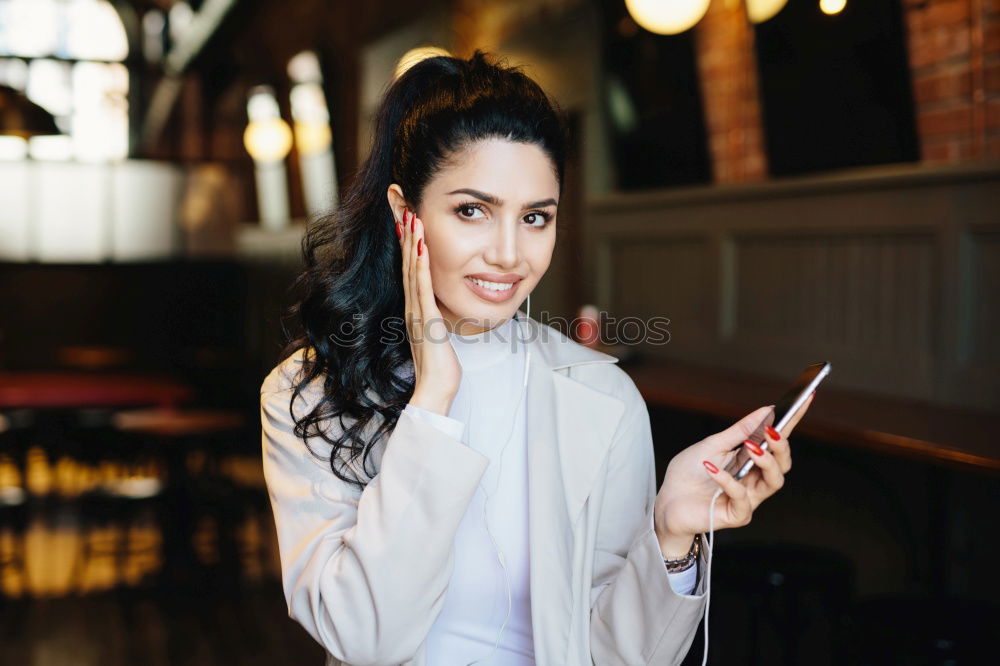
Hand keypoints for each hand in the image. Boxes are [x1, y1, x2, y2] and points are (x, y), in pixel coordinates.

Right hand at [398, 207, 460, 414]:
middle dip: (403, 233)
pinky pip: (422, 286)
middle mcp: (412, 306)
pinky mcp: (425, 318)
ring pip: (412, 269)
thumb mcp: (437, 336)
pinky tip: (421, 246)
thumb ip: (436, 320)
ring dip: (411, 241)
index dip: (407, 243)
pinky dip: (420, 264)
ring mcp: (416, 311)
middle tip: (400, 205)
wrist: (434, 389)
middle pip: (405, 262)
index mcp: (415, 308)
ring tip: (411, 215)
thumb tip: (439, 310)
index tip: (406, 218)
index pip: (409, 269)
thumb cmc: (439, 367)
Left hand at [652, 393, 814, 556]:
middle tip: (771, 432)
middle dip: (781, 447)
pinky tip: (713, 469)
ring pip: (773, 482)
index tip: (805, 397)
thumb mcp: (713, 445)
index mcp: (751, 460)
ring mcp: (749, 498)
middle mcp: (755, 479)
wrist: (668, 501)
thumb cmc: (690, 473)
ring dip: (765, 462)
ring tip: (751, 447)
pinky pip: (742, 499)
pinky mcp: (737, 515)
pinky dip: (729, 482)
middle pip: (783, 464)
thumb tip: (766, 410)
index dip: (793, 420)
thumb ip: (740, 431)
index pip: (777, 440)